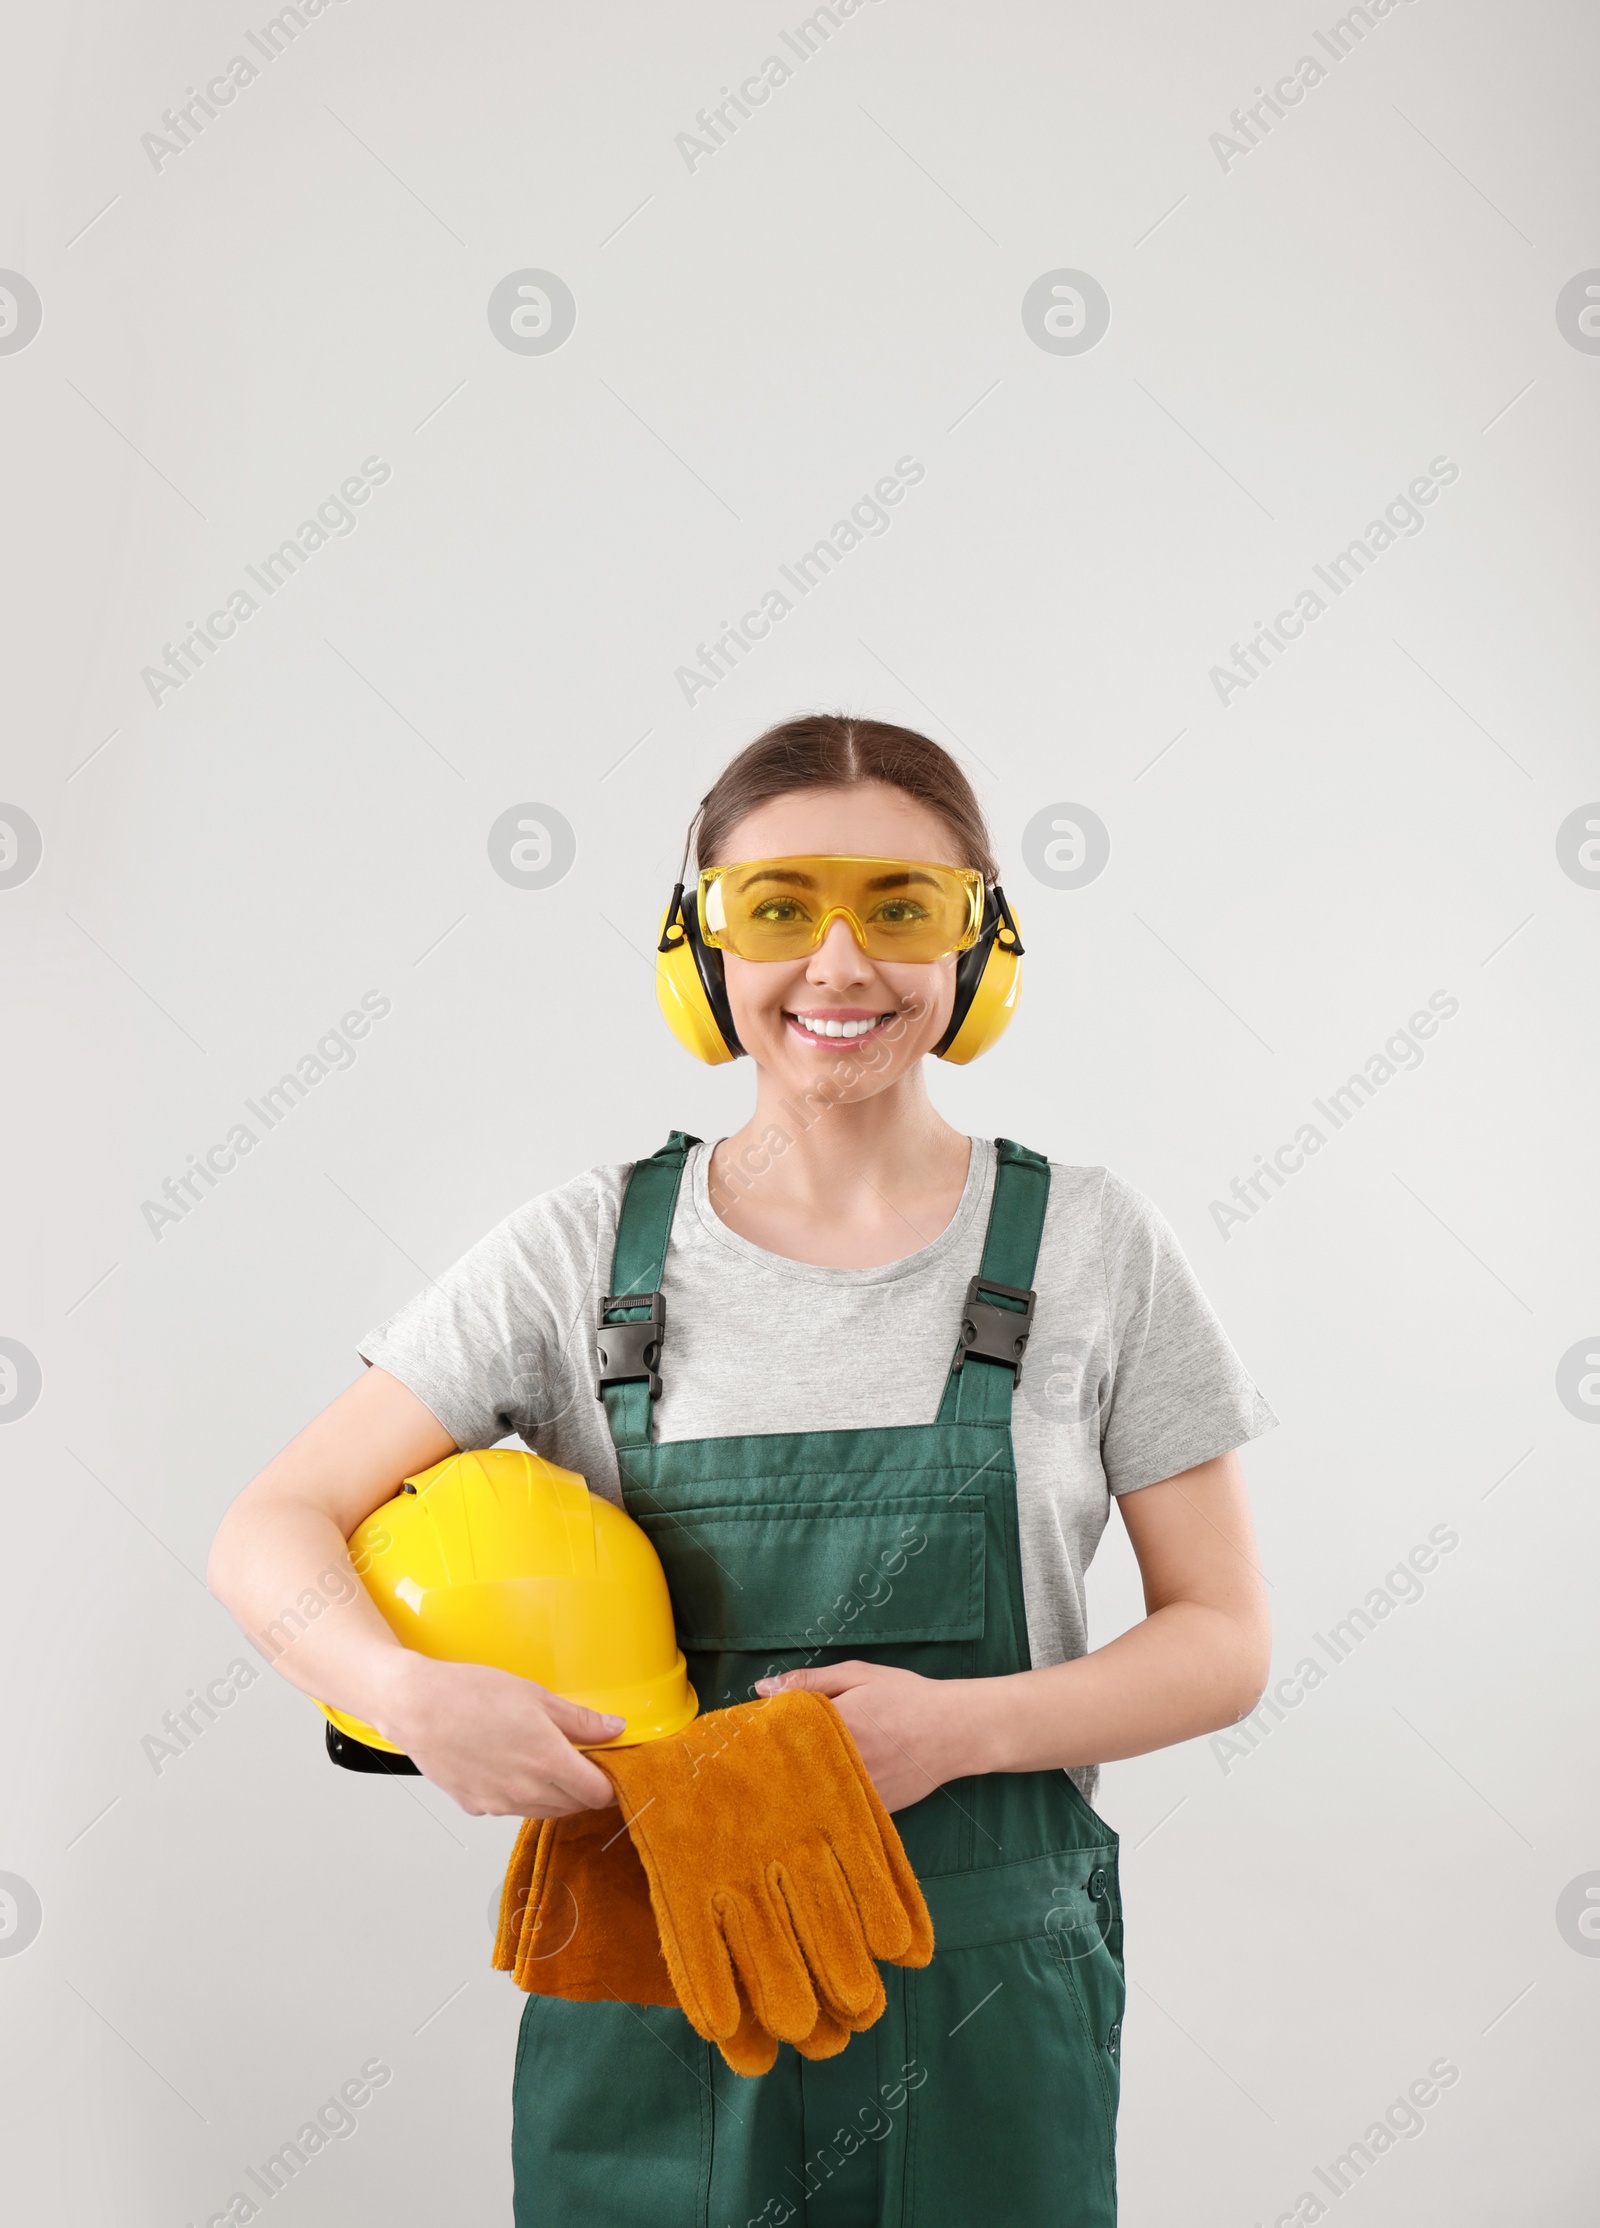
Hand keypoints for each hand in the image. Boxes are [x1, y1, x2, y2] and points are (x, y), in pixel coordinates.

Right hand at [375, 1653, 622, 1818]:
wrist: (417, 1708)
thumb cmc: (471, 1694)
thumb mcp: (535, 1696)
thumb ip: (580, 1720)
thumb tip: (614, 1729)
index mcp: (548, 1761)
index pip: (598, 1793)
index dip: (609, 1782)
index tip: (608, 1767)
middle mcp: (526, 1791)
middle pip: (574, 1805)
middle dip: (583, 1786)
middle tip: (577, 1757)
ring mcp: (500, 1804)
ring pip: (545, 1810)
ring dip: (555, 1793)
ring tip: (543, 1758)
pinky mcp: (477, 1807)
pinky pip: (512, 1808)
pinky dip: (521, 1794)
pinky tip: (510, 1765)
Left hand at [754, 1661, 974, 1812]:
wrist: (956, 1731)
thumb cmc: (906, 1696)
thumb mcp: (859, 1675)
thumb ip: (810, 1681)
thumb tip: (761, 1688)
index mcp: (836, 1726)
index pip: (780, 1737)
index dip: (759, 1740)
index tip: (742, 1740)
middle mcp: (844, 1763)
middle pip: (790, 1770)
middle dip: (771, 1767)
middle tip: (750, 1765)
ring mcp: (859, 1791)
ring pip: (811, 1794)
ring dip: (794, 1787)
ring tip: (772, 1784)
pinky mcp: (873, 1809)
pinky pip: (837, 1808)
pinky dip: (823, 1800)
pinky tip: (811, 1796)